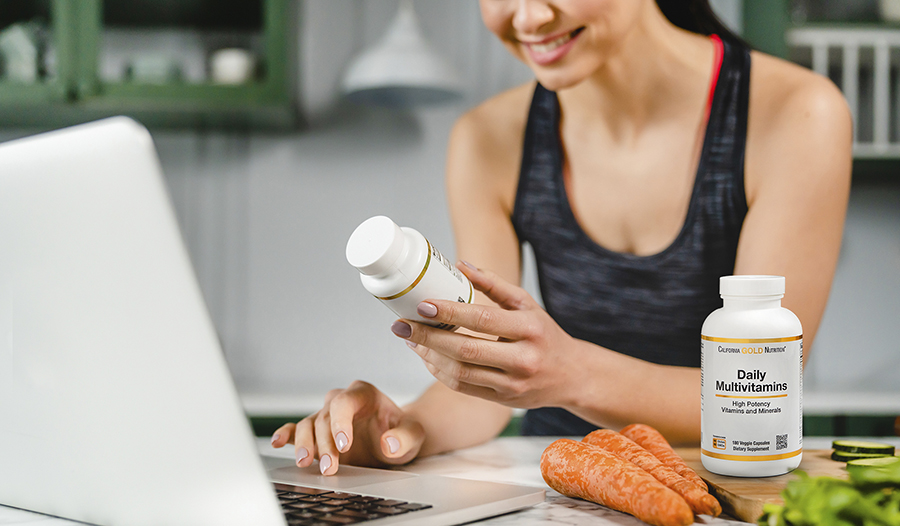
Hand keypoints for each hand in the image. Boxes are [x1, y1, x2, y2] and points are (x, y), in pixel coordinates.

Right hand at [270, 381, 424, 474]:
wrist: (397, 438)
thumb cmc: (404, 432)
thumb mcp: (414, 435)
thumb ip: (406, 437)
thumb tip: (389, 443)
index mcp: (364, 393)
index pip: (344, 402)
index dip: (340, 422)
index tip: (344, 446)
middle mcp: (342, 400)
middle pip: (324, 417)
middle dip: (325, 444)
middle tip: (330, 467)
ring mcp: (327, 415)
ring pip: (308, 424)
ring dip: (305, 444)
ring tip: (306, 463)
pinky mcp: (318, 431)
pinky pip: (297, 428)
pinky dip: (286, 435)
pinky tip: (278, 442)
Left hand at [390, 262, 581, 409]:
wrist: (572, 376)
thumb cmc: (545, 335)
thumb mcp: (527, 305)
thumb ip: (494, 285)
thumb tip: (460, 265)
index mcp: (529, 328)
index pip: (483, 319)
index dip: (449, 312)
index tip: (421, 305)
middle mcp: (522, 358)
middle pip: (465, 349)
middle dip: (428, 337)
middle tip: (401, 325)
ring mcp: (512, 383)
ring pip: (460, 373)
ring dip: (429, 356)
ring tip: (410, 341)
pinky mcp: (503, 400)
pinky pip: (463, 387)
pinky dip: (440, 372)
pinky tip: (427, 357)